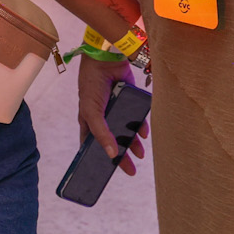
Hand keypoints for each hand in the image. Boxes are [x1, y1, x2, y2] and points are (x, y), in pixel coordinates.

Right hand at [77, 56, 147, 175]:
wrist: (106, 60)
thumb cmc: (92, 85)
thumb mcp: (92, 112)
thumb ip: (101, 133)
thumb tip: (111, 155)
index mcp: (89, 120)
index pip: (92, 144)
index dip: (98, 158)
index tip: (105, 172)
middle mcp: (103, 116)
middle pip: (113, 141)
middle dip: (121, 155)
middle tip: (131, 170)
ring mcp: (117, 109)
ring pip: (126, 131)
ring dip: (133, 143)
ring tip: (141, 154)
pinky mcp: (130, 100)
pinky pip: (137, 117)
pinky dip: (141, 125)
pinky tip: (144, 133)